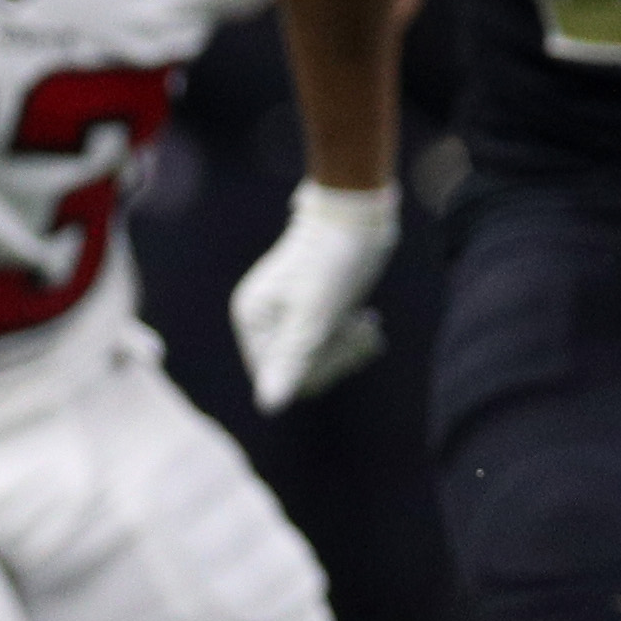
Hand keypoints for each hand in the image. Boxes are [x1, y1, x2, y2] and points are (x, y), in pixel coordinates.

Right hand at [234, 181, 396, 412]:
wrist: (359, 214)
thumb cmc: (335, 260)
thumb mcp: (315, 314)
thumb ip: (292, 358)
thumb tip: (269, 406)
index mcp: (252, 320)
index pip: (280, 377)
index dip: (317, 369)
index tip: (345, 339)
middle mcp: (263, 319)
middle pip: (299, 371)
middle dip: (336, 357)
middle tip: (365, 330)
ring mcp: (287, 314)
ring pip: (318, 359)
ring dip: (348, 349)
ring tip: (369, 325)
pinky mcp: (312, 309)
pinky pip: (327, 343)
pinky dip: (350, 339)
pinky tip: (368, 321)